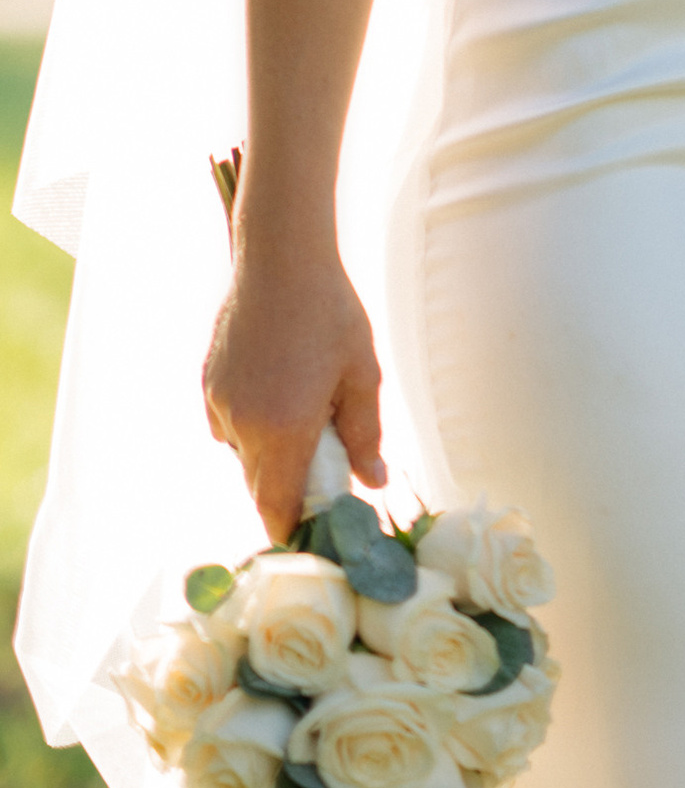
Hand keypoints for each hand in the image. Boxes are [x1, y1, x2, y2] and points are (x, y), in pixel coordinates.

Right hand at [205, 245, 386, 538]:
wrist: (281, 258)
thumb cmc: (330, 313)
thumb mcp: (362, 374)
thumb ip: (365, 436)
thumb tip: (373, 483)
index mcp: (284, 430)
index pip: (276, 508)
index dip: (293, 528)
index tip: (315, 529)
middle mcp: (244, 426)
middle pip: (260, 488)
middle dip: (289, 490)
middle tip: (325, 467)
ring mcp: (220, 406)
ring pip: (244, 457)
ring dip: (271, 454)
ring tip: (305, 409)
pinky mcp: (208, 386)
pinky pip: (229, 427)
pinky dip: (253, 425)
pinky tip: (279, 387)